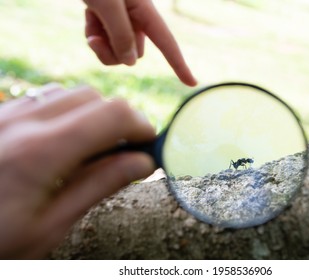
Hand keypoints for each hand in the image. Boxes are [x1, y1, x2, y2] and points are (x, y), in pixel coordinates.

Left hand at [0, 84, 155, 258]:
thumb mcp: (52, 224)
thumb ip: (100, 185)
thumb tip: (142, 162)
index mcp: (41, 152)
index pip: (111, 114)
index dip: (140, 126)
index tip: (148, 146)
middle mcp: (23, 122)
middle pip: (94, 97)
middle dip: (120, 120)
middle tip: (124, 151)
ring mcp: (7, 114)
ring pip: (72, 93)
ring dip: (95, 114)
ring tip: (96, 146)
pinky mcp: (0, 116)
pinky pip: (46, 98)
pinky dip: (70, 111)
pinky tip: (67, 139)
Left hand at [83, 0, 196, 86]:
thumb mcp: (106, 4)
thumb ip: (121, 34)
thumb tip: (131, 62)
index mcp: (145, 11)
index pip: (167, 44)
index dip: (180, 65)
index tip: (192, 83)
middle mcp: (138, 19)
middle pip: (133, 54)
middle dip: (113, 52)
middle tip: (94, 37)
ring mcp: (124, 20)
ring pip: (119, 52)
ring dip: (101, 44)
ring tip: (90, 18)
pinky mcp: (110, 20)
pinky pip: (106, 43)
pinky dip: (94, 36)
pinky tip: (88, 17)